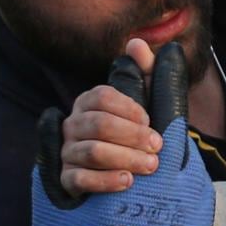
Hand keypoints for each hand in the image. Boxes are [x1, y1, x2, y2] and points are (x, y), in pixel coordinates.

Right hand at [31, 41, 215, 225]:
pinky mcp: (67, 181)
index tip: (150, 121)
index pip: (101, 97)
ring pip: (91, 151)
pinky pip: (79, 179)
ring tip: (150, 166)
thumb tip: (136, 43)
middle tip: (158, 148)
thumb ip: (146, 72)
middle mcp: (73, 125)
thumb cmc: (140, 136)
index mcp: (89, 103)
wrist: (137, 178)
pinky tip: (127, 181)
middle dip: (131, 136)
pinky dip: (105, 180)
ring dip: (125, 158)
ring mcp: (67, 152)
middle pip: (97, 124)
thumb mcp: (149, 103)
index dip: (128, 109)